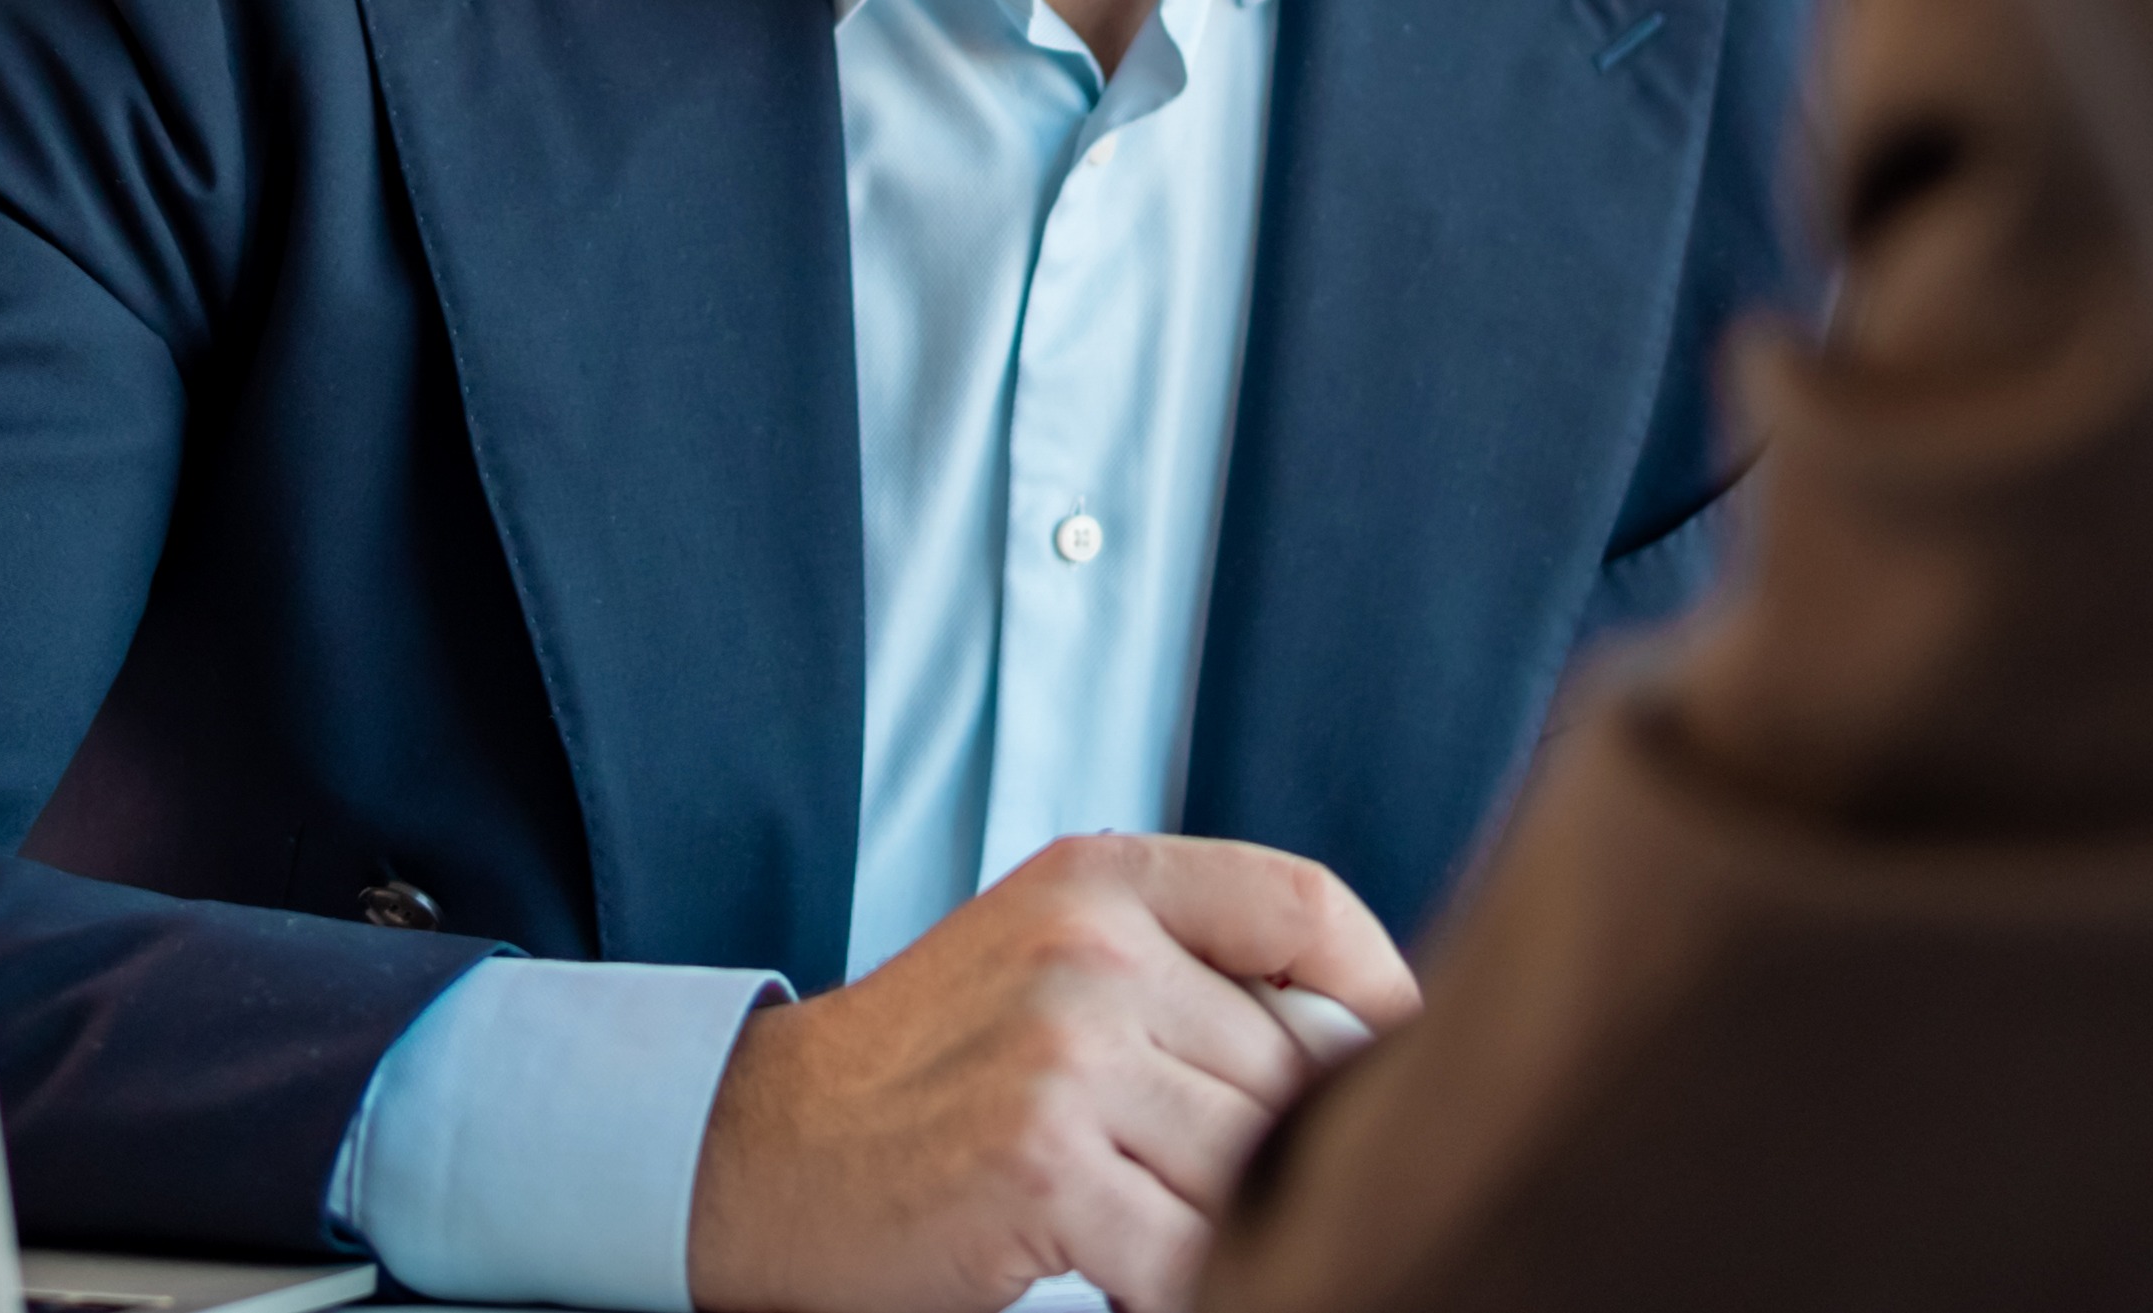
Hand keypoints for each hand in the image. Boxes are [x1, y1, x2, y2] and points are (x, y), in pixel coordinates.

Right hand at [678, 831, 1420, 1312]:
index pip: (1304, 906)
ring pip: (1254, 1167)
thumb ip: (1186, 973)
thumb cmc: (923, 1073)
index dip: (1378, 995)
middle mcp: (1092, 949)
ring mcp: (1069, 1054)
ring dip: (1231, 1227)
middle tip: (1210, 1189)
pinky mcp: (1047, 1163)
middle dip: (1280, 1151)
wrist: (759, 1153)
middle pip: (1294, 1067)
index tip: (1394, 1064)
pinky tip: (1129, 1277)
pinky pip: (1191, 1251)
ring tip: (1160, 1232)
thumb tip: (1368, 1048)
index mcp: (1101, 880)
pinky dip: (1182, 1285)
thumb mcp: (1047, 961)